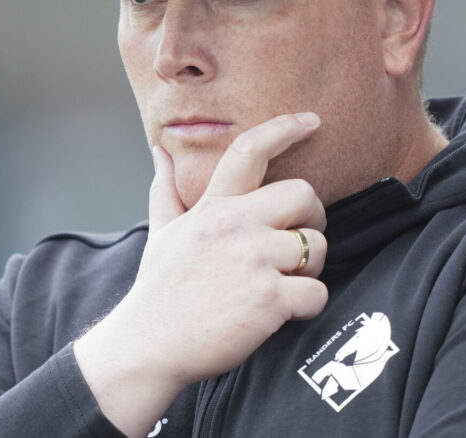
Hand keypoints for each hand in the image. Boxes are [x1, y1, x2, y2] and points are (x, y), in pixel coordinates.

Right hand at [75, 113, 328, 436]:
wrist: (148, 345)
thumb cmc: (159, 289)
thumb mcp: (161, 232)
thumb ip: (166, 189)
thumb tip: (160, 152)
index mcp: (212, 207)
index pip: (250, 151)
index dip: (285, 129)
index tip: (311, 120)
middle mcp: (235, 225)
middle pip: (304, 194)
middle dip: (313, 217)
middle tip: (299, 239)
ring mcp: (253, 260)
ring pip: (317, 245)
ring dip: (310, 267)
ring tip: (284, 281)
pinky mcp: (269, 298)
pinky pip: (317, 292)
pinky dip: (308, 304)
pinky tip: (284, 311)